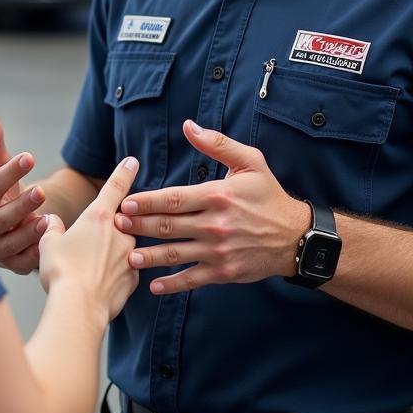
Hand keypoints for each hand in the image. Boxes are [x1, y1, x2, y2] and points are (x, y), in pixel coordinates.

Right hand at [0, 105, 45, 273]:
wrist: (4, 223)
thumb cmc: (0, 188)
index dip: (9, 172)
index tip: (29, 156)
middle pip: (0, 218)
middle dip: (20, 206)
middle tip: (41, 191)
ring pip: (10, 243)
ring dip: (29, 233)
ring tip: (48, 220)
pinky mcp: (10, 263)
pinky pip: (22, 263)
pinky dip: (34, 256)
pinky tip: (50, 245)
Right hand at [38, 157, 139, 320]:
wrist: (78, 308)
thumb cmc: (61, 272)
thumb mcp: (48, 243)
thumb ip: (53, 227)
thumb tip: (53, 221)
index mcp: (98, 216)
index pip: (115, 186)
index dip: (124, 171)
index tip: (133, 160)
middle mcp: (119, 232)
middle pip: (119, 222)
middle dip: (109, 227)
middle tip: (90, 243)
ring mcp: (129, 255)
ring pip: (123, 246)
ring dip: (110, 252)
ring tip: (90, 269)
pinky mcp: (134, 279)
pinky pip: (125, 270)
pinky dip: (114, 274)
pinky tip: (98, 285)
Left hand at [115, 120, 309, 294]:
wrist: (296, 237)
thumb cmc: (269, 195)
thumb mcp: (250, 161)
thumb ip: (217, 143)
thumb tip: (188, 126)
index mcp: (218, 195)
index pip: (174, 198)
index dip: (146, 202)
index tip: (125, 203)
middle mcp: (216, 224)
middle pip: (168, 226)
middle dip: (139, 226)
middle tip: (116, 227)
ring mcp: (219, 251)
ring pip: (176, 254)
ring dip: (149, 256)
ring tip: (128, 257)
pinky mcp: (224, 272)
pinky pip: (193, 278)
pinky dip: (172, 284)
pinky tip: (153, 286)